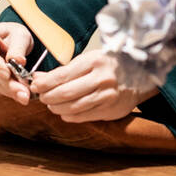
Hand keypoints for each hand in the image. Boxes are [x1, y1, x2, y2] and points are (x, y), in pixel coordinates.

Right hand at [0, 22, 33, 104]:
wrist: (9, 42)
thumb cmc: (12, 36)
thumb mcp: (20, 36)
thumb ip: (18, 48)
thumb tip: (18, 61)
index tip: (8, 75)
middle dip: (6, 84)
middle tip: (24, 91)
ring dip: (7, 90)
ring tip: (24, 92)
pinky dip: (3, 92)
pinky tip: (15, 90)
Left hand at [29, 50, 159, 122]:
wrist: (140, 74)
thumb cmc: (110, 64)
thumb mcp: (90, 59)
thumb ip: (65, 70)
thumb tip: (39, 78)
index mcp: (95, 62)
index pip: (62, 76)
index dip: (44, 83)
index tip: (35, 85)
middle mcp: (102, 79)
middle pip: (65, 93)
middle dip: (47, 97)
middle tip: (41, 96)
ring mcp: (107, 96)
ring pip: (73, 108)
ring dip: (56, 107)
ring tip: (51, 104)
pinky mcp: (110, 110)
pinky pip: (83, 116)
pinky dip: (69, 115)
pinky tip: (64, 111)